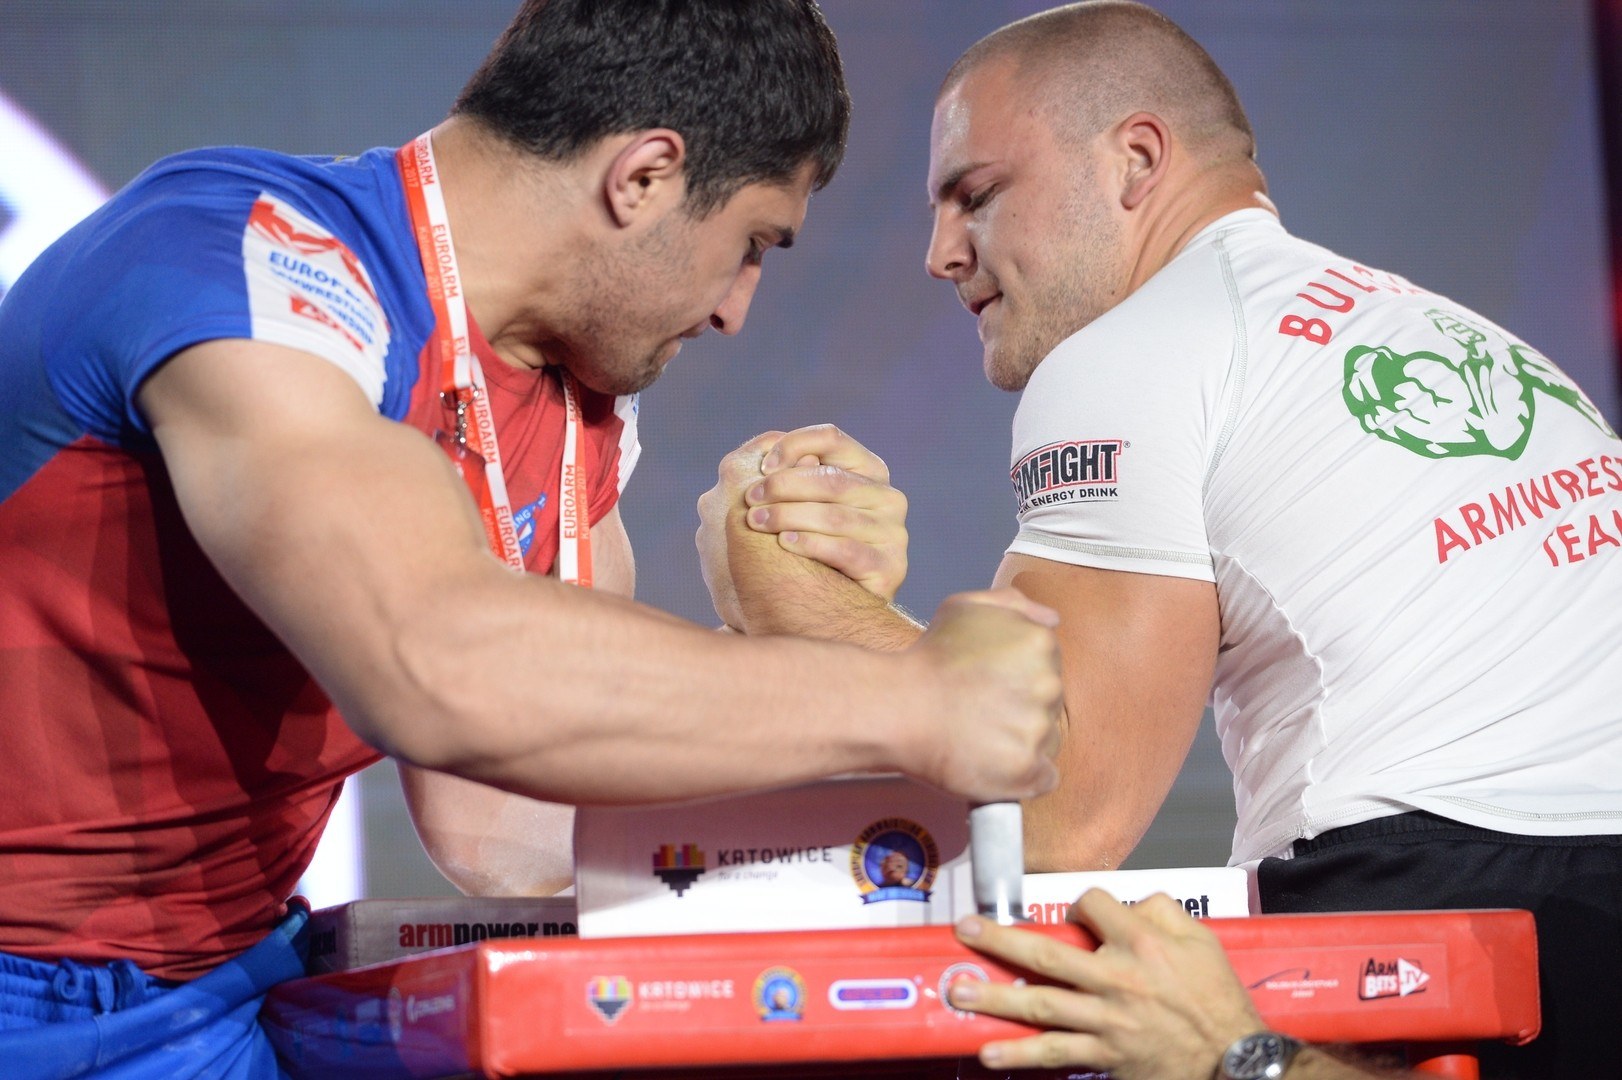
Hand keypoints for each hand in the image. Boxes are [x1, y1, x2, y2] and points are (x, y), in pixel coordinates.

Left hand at [697, 427, 904, 635]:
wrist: (819, 610)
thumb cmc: (799, 547)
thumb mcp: (792, 504)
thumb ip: (784, 475)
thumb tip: (767, 452)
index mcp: (866, 469)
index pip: (831, 438)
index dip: (794, 445)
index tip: (762, 466)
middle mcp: (887, 497)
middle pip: (831, 479)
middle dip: (784, 486)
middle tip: (749, 500)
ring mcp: (894, 533)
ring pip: (836, 515)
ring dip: (789, 515)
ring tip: (756, 522)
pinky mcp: (891, 567)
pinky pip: (847, 550)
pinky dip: (812, 544)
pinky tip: (785, 543)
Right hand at [905, 588, 1062, 802]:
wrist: (897, 708)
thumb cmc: (928, 659)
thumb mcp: (964, 608)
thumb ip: (1013, 604)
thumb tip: (1053, 619)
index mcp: (1041, 643)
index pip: (1049, 668)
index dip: (1016, 678)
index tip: (987, 685)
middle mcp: (1049, 684)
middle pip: (1050, 705)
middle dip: (1020, 708)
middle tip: (979, 710)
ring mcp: (1039, 729)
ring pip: (1047, 740)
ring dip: (1020, 741)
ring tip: (979, 736)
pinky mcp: (1026, 769)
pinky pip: (1043, 778)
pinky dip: (1022, 775)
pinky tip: (993, 762)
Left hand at [948, 889, 1263, 1078]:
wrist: (1234, 1059)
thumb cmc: (1217, 998)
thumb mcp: (1201, 939)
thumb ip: (1162, 909)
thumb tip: (1128, 902)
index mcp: (1140, 943)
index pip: (1092, 905)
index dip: (1085, 903)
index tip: (1084, 912)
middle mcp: (1116, 979)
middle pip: (1046, 956)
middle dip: (999, 941)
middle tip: (964, 929)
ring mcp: (1106, 1021)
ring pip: (1040, 1006)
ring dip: (994, 999)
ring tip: (957, 992)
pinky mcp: (1105, 1055)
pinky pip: (1056, 1054)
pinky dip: (1020, 1055)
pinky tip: (988, 1052)